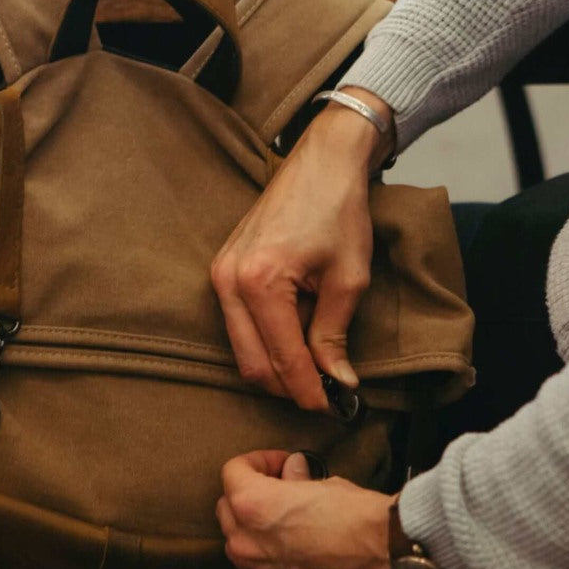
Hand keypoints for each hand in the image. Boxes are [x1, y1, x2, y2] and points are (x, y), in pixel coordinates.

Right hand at [210, 88, 393, 411]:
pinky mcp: (222, 271)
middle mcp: (230, 282)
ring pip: (242, 350)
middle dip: (288, 386)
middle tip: (323, 393)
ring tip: (314, 364)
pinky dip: (266, 341)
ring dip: (276, 366)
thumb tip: (338, 382)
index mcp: (261, 283)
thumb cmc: (338, 210)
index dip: (308, 390)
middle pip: (252, 365)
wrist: (321, 161)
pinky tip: (296, 336)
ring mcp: (220, 276)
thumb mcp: (348, 279)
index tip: (331, 407)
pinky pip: (239, 326)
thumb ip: (334, 336)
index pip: (282, 359)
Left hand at [216, 450, 412, 568]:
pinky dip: (276, 559)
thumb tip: (292, 473)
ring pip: (241, 547)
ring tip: (290, 520)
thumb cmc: (367, 522)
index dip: (257, 461)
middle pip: (227, 512)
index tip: (279, 463)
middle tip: (280, 487)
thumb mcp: (330, 486)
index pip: (232, 473)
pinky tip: (304, 549)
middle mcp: (250, 546)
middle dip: (248, 495)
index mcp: (255, 508)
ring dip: (256, 530)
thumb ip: (299, 482)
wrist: (398, 565)